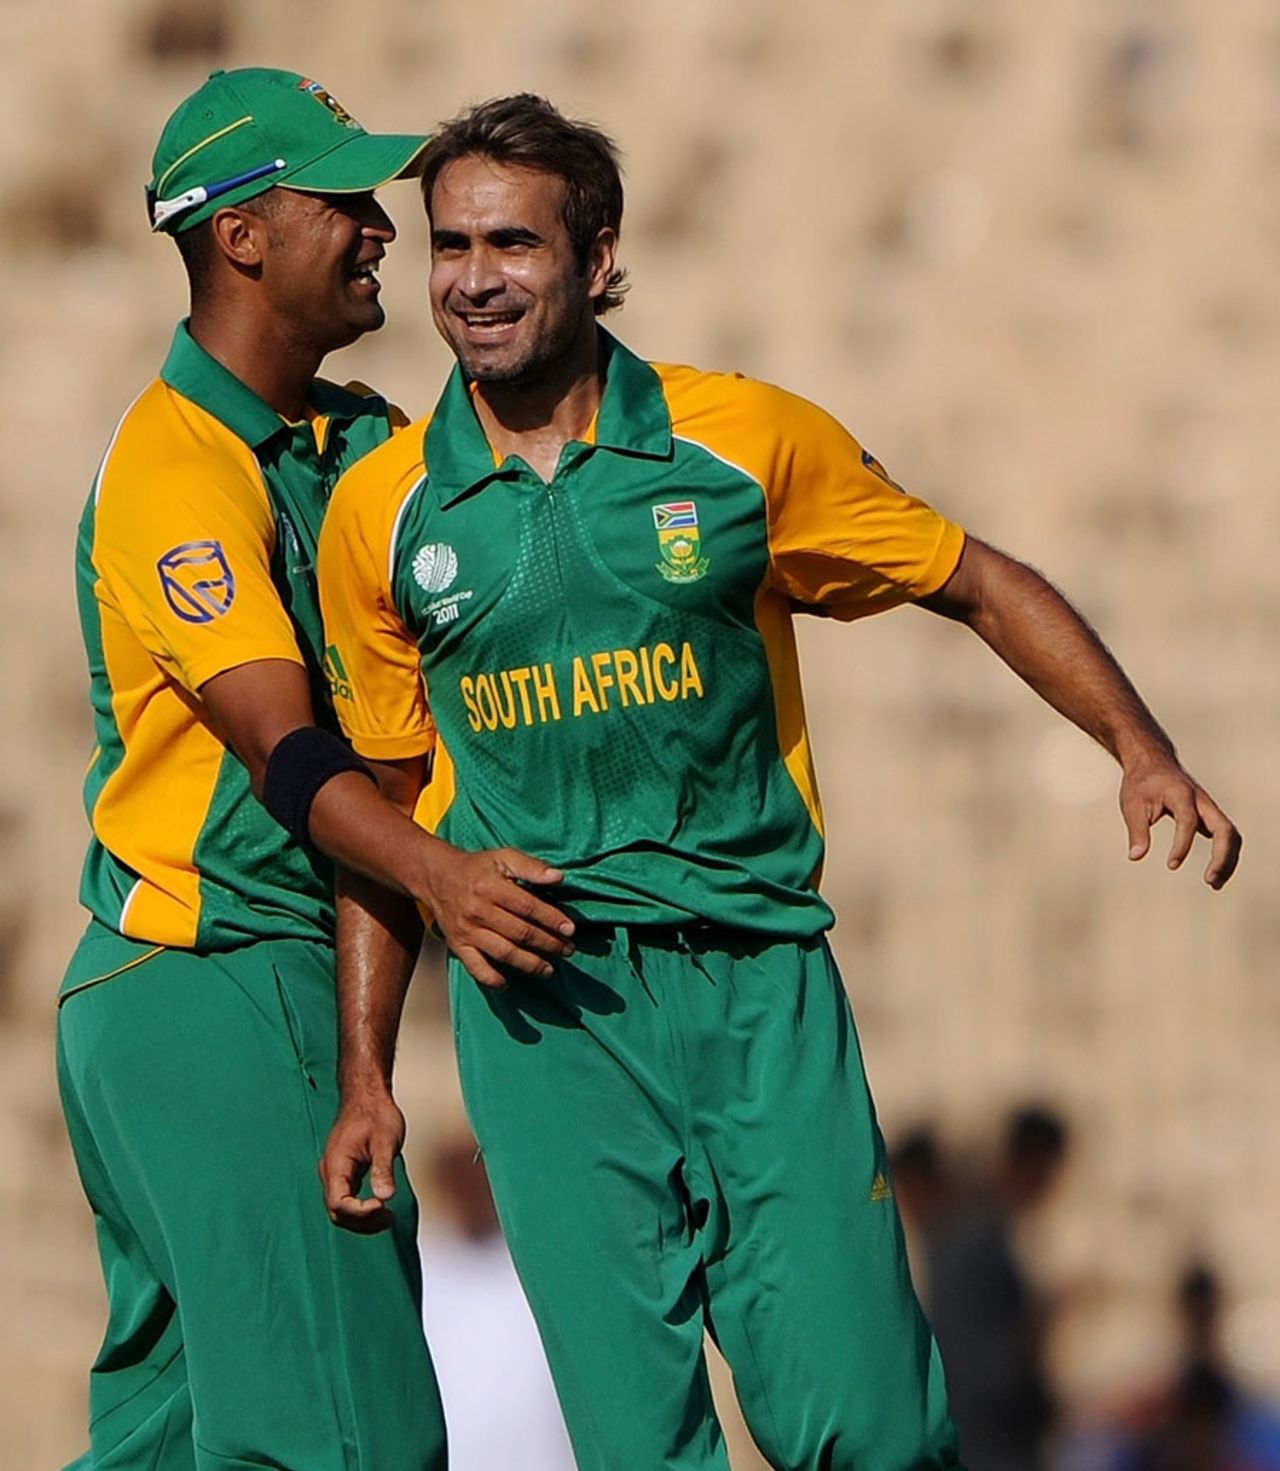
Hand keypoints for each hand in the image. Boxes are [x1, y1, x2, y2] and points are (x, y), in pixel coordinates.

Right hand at [320, 1091, 405, 1233]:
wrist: (367, 1095)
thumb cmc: (376, 1114)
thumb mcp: (385, 1141)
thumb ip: (382, 1169)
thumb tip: (385, 1197)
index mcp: (336, 1164)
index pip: (339, 1203)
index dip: (360, 1213)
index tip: (383, 1207)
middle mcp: (330, 1171)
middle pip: (337, 1211)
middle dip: (362, 1221)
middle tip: (389, 1218)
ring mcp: (334, 1173)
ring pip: (340, 1208)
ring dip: (362, 1218)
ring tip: (388, 1216)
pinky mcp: (343, 1173)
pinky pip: (346, 1199)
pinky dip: (360, 1209)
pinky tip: (379, 1207)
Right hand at [418, 842, 575, 989]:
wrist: (437, 877)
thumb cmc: (477, 868)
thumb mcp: (503, 857)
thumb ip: (531, 867)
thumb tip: (558, 878)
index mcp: (491, 887)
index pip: (527, 906)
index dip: (551, 918)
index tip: (570, 929)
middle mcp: (478, 911)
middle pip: (519, 932)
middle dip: (548, 943)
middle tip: (568, 949)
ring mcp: (467, 931)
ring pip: (503, 952)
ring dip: (529, 964)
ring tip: (549, 969)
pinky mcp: (458, 945)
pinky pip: (475, 967)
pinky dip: (491, 979)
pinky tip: (507, 984)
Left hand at [1119, 755, 1240, 889]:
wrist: (1152, 763)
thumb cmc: (1141, 783)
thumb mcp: (1132, 804)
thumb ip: (1137, 831)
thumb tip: (1136, 857)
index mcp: (1181, 794)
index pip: (1188, 821)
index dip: (1182, 845)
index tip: (1171, 865)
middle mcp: (1201, 801)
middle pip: (1225, 829)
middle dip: (1222, 856)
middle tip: (1210, 880)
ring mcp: (1209, 808)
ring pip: (1230, 835)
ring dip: (1227, 860)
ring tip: (1214, 883)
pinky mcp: (1209, 816)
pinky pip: (1225, 837)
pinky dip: (1224, 856)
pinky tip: (1214, 875)